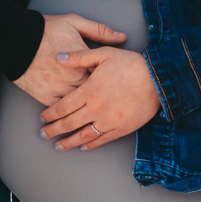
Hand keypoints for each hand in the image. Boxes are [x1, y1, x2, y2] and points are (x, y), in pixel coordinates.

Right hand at [12, 11, 125, 103]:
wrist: (15, 39)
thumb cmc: (46, 29)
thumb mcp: (74, 22)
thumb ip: (99, 31)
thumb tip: (122, 37)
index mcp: (84, 61)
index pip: (105, 75)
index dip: (111, 79)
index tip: (116, 82)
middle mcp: (74, 78)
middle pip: (94, 93)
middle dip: (102, 97)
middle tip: (110, 101)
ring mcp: (59, 89)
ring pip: (78, 106)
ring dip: (86, 109)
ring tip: (95, 114)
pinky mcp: (45, 96)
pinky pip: (60, 110)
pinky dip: (67, 114)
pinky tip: (73, 117)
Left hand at [38, 47, 160, 150]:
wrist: (158, 79)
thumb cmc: (131, 64)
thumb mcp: (104, 54)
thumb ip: (79, 57)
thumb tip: (58, 57)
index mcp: (89, 91)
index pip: (63, 106)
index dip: (50, 114)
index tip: (42, 118)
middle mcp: (96, 108)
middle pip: (69, 123)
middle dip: (53, 130)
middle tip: (42, 135)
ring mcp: (109, 121)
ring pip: (83, 136)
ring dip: (68, 142)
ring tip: (58, 147)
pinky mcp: (121, 128)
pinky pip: (102, 140)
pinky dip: (90, 145)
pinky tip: (82, 147)